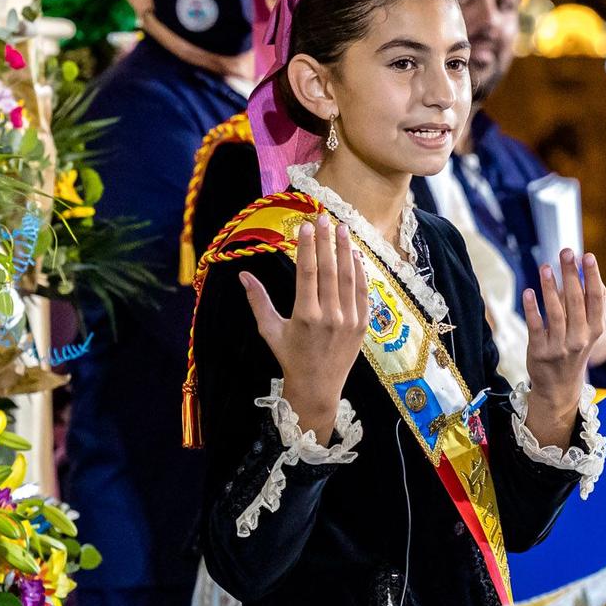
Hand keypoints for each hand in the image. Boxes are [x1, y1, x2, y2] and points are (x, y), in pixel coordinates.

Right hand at [239, 216, 368, 443]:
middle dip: (326, 241)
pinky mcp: (362, 324)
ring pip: (349, 277)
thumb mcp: (270, 330)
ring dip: (345, 250)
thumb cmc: (290, 358)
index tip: (306, 225)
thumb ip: (258, 301)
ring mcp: (349, 320)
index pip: (308, 272)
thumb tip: (242, 274)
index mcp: (305, 316)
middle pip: (330, 270)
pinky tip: (354, 255)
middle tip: (324, 218)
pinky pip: (363, 292)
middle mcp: (330, 316)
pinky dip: (360, 272)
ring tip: (342, 228)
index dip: (307, 246)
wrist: (318, 387)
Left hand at [522, 250, 605, 442]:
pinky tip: (529, 292)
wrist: (559, 387)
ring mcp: (560, 347)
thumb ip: (586, 305)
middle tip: (566, 252)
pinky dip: (532, 309)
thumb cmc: (574, 351)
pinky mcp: (540, 352)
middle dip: (571, 274)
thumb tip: (585, 272)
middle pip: (576, 301)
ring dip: (550, 288)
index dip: (592, 276)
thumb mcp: (587, 332)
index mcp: (594, 330)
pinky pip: (536, 327)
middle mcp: (579, 339)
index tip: (588, 256)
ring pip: (556, 312)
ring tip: (545, 267)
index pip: (595, 299)